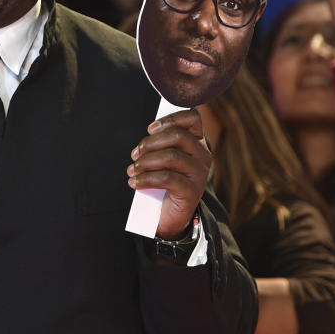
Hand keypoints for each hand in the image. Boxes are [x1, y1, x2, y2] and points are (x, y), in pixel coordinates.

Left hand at [127, 109, 209, 238]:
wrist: (170, 214)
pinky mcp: (192, 190)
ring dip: (145, 162)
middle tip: (135, 154)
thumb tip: (146, 139)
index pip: (193, 118)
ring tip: (132, 170)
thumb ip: (160, 145)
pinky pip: (166, 178)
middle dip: (150, 143)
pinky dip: (145, 178)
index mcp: (197, 143)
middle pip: (178, 136)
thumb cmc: (164, 182)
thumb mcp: (163, 159)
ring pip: (171, 156)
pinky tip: (134, 182)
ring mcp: (200, 173)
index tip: (150, 129)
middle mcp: (202, 155)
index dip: (170, 119)